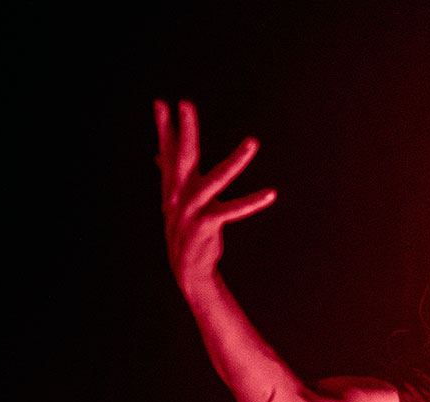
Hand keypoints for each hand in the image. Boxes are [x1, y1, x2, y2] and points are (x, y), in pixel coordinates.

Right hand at [153, 99, 276, 291]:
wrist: (188, 269)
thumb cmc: (187, 231)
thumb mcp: (175, 202)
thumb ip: (168, 175)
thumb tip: (157, 155)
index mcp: (175, 187)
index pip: (168, 151)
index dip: (165, 128)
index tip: (161, 103)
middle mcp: (180, 195)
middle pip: (184, 156)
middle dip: (186, 130)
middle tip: (185, 103)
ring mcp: (192, 210)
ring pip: (217, 179)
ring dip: (237, 160)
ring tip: (253, 142)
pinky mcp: (206, 225)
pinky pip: (232, 210)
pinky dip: (252, 202)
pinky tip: (271, 194)